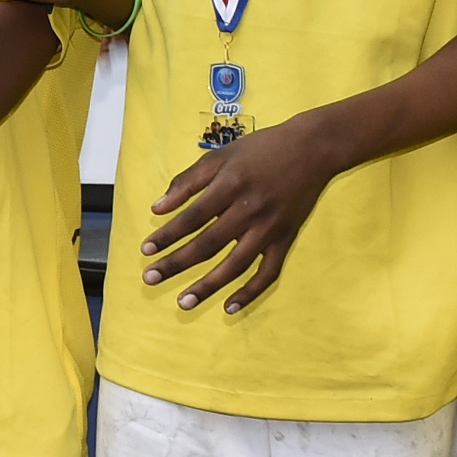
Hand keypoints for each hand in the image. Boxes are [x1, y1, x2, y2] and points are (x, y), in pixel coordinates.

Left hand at [139, 114, 349, 313]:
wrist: (312, 149)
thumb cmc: (261, 149)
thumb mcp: (220, 156)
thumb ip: (187, 181)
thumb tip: (157, 208)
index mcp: (230, 186)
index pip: (192, 217)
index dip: (167, 235)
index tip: (145, 250)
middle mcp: (249, 210)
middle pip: (208, 244)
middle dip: (176, 263)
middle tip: (150, 278)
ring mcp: (270, 228)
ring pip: (235, 265)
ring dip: (208, 286)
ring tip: (183, 302)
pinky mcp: (286, 239)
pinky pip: (268, 273)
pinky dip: (250, 293)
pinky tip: (229, 307)